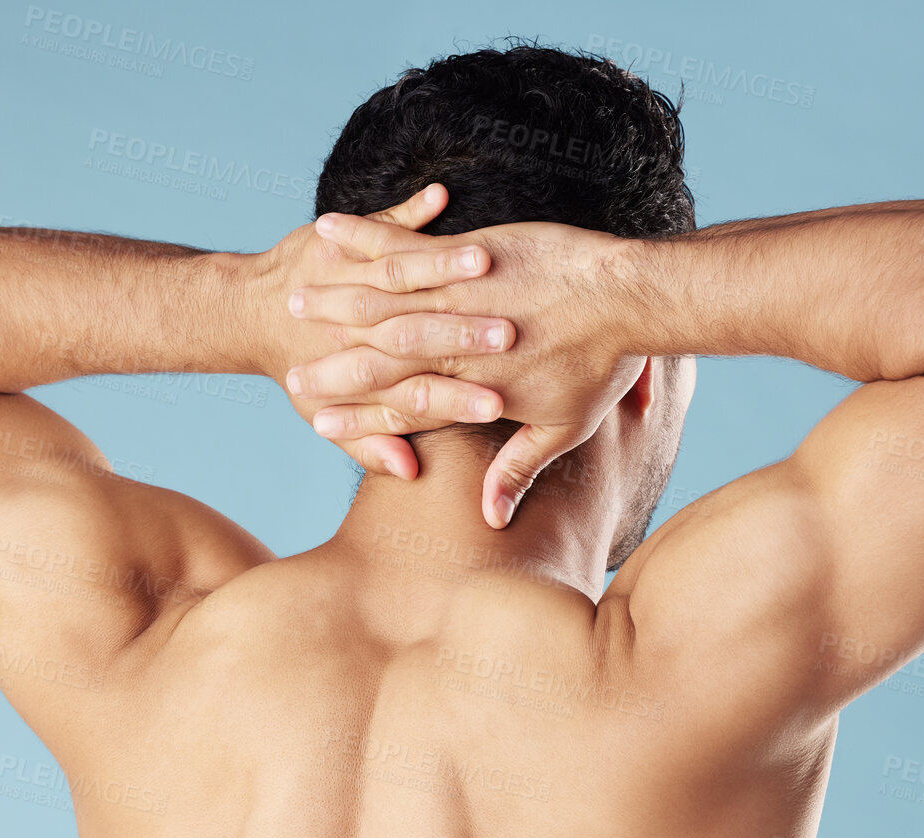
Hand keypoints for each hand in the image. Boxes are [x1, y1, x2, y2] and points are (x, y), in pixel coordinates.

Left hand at [250, 184, 517, 477]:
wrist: (249, 313)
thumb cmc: (302, 371)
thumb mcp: (325, 416)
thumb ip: (370, 447)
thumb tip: (406, 472)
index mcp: (366, 375)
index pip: (419, 394)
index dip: (457, 401)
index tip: (494, 407)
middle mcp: (361, 328)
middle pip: (420, 335)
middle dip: (465, 334)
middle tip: (509, 335)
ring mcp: (352, 280)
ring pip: (401, 275)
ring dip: (444, 266)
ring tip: (481, 261)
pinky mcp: (344, 245)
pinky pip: (384, 226)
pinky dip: (410, 209)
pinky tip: (439, 197)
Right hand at [287, 212, 643, 525]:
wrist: (631, 297)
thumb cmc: (604, 362)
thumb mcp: (565, 429)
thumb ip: (520, 470)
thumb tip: (493, 519)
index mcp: (473, 389)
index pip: (402, 410)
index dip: (358, 418)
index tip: (319, 424)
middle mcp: (457, 346)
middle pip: (379, 358)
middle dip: (331, 367)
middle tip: (292, 372)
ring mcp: (460, 296)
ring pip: (382, 300)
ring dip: (333, 300)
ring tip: (293, 299)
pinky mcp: (469, 253)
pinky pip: (404, 244)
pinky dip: (363, 237)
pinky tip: (329, 232)